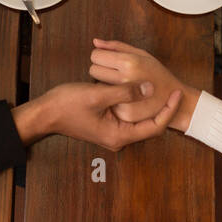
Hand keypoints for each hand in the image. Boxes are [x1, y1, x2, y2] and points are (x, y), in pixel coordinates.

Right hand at [12, 80, 181, 149]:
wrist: (45, 113)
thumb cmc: (67, 105)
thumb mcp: (98, 95)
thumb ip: (124, 92)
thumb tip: (149, 88)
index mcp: (119, 135)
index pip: (154, 127)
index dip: (168, 110)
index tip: (176, 93)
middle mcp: (118, 137)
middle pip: (148, 124)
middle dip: (161, 106)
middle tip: (172, 88)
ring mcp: (112, 131)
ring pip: (138, 118)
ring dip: (148, 102)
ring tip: (160, 85)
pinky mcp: (107, 123)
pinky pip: (127, 113)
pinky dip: (134, 101)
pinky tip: (138, 86)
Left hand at [88, 38, 199, 132]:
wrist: (177, 103)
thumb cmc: (159, 74)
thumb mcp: (142, 55)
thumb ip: (117, 47)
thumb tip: (95, 41)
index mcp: (130, 63)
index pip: (96, 55)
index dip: (101, 56)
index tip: (108, 60)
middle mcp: (126, 80)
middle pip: (94, 70)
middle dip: (101, 70)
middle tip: (115, 73)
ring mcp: (124, 98)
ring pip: (98, 86)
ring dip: (105, 84)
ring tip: (121, 85)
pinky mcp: (124, 113)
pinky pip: (107, 101)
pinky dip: (112, 99)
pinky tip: (124, 98)